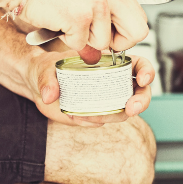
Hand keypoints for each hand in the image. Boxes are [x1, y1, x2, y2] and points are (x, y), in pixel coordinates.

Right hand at [18, 0, 148, 56]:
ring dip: (84, 40)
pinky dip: (66, 39)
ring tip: (66, 21)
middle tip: (95, 38)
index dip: (126, 34)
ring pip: (104, 42)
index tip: (110, 35)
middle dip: (117, 44)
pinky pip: (80, 44)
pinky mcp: (79, 16)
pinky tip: (57, 21)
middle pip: (137, 32)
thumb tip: (105, 50)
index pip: (139, 19)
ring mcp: (96, 2)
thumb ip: (102, 14)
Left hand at [28, 51, 153, 126]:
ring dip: (113, 116)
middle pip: (140, 92)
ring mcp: (106, 99)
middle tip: (130, 109)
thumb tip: (50, 95)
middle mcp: (112, 81)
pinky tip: (75, 115)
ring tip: (89, 114)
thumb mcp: (43, 68)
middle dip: (141, 101)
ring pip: (123, 110)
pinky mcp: (97, 113)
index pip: (138, 65)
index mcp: (109, 62)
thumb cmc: (45, 68)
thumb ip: (47, 79)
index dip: (146, 72)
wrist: (35, 84)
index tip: (142, 79)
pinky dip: (92, 120)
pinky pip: (103, 120)